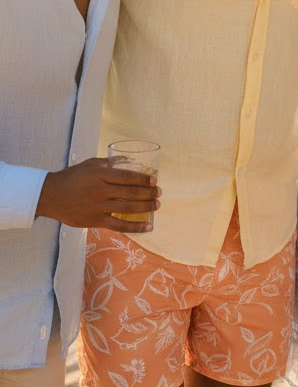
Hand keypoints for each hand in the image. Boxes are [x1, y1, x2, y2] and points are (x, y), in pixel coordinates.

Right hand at [35, 158, 160, 233]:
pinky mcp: (94, 221)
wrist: (49, 196)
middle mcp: (100, 191)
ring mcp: (97, 207)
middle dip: (149, 193)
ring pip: (128, 208)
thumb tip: (130, 159)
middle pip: (131, 193)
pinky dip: (136, 227)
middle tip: (159, 193)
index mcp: (99, 175)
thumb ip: (110, 163)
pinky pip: (119, 225)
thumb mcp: (91, 164)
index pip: (127, 177)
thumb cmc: (72, 177)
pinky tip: (148, 226)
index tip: (155, 181)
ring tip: (157, 205)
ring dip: (146, 207)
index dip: (144, 179)